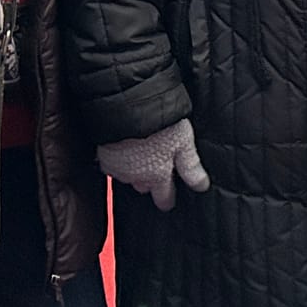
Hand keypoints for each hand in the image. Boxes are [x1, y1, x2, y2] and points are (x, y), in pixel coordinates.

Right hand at [96, 118, 210, 212]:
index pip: (164, 199)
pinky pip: (112, 164)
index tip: (170, 197)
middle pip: (144, 186)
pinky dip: (117, 158)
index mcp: (158, 176)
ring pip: (128, 175)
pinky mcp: (104, 157)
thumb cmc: (159, 122)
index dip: (168, 198)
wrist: (129, 107)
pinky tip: (124, 145)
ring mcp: (119, 168)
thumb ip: (191, 166)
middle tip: (156, 161)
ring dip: (133, 167)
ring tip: (141, 148)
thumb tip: (202, 186)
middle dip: (149, 179)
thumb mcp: (184, 141)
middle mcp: (137, 177)